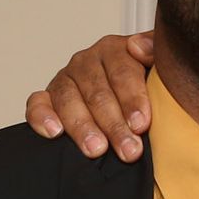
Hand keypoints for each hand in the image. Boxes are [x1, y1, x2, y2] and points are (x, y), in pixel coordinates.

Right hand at [25, 31, 156, 161]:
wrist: (130, 97)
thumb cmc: (148, 84)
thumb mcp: (160, 66)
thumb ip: (157, 52)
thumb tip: (138, 48)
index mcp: (115, 50)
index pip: (122, 72)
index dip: (132, 98)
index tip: (142, 124)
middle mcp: (87, 62)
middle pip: (98, 93)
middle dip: (114, 124)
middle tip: (129, 150)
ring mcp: (65, 80)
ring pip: (69, 100)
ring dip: (83, 126)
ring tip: (96, 150)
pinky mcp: (47, 98)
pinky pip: (37, 104)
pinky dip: (42, 117)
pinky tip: (54, 133)